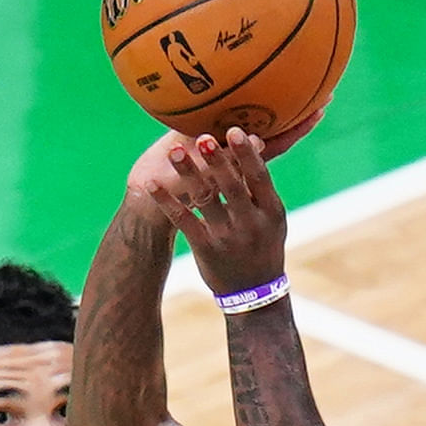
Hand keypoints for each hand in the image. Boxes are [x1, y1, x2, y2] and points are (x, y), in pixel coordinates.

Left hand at [152, 128, 290, 296]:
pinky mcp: (206, 248)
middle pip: (232, 186)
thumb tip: (253, 144)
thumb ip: (261, 187)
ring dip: (188, 174)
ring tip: (174, 152)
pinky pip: (183, 221)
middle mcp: (250, 223)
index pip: (259, 177)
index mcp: (272, 211)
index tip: (234, 130)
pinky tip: (152, 186)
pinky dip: (167, 202)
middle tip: (202, 136)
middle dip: (217, 161)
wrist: (255, 294)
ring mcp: (227, 237)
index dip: (247, 154)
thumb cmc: (264, 246)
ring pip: (205, 200)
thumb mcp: (273, 219)